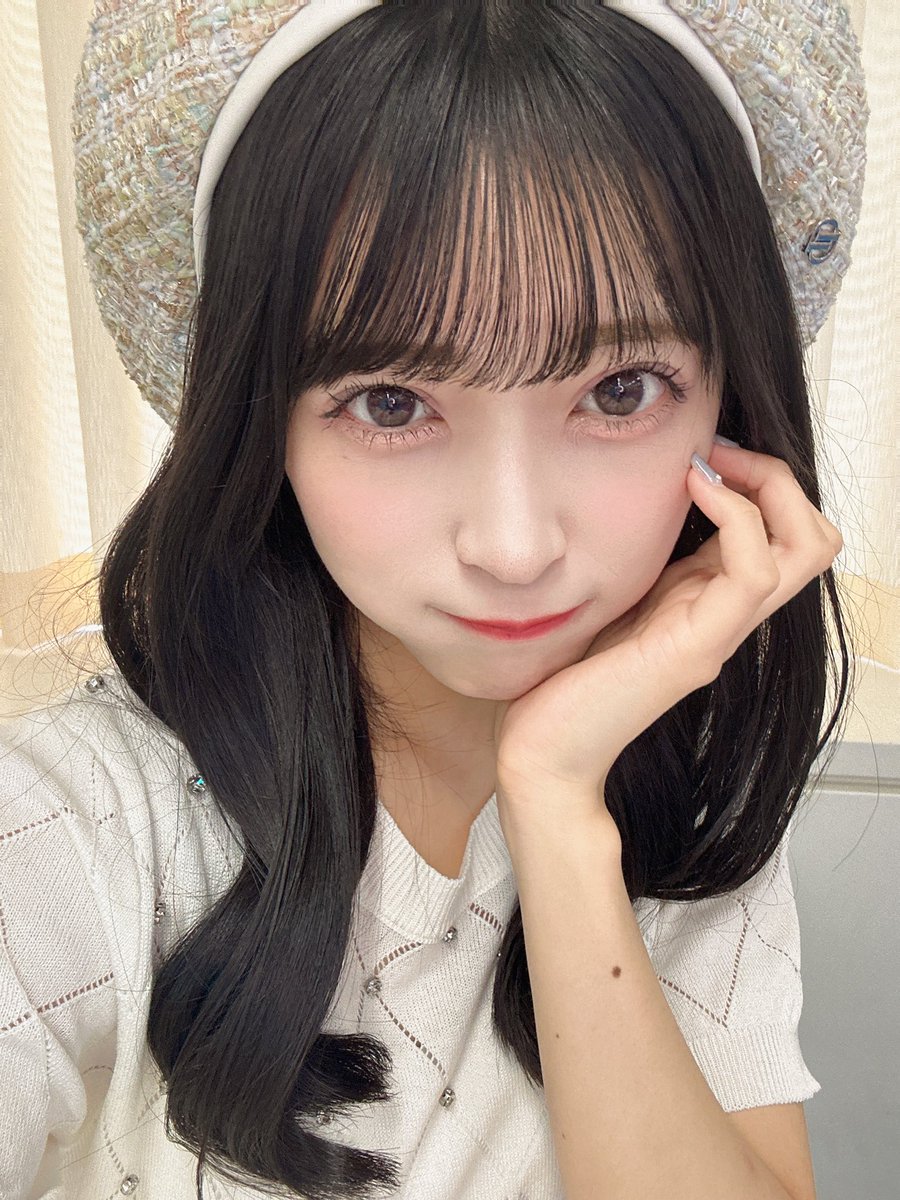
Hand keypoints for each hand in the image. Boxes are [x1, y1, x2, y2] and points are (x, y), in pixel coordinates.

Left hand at [492, 444, 842, 827]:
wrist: (542, 752)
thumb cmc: (560, 677)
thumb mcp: (603, 595)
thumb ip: (633, 558)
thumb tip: (633, 498)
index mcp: (705, 601)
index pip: (782, 534)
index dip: (760, 481)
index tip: (701, 454)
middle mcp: (725, 617)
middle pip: (813, 538)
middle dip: (778, 478)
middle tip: (716, 455)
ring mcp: (718, 634)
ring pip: (804, 548)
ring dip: (766, 486)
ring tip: (704, 467)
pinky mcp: (698, 648)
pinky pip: (753, 572)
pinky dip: (737, 516)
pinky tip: (692, 491)